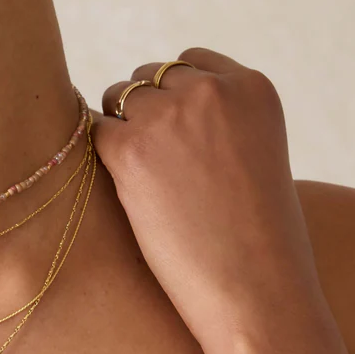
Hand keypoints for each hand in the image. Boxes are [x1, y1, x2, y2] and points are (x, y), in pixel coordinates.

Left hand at [91, 47, 328, 353]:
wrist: (257, 290)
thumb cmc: (260, 244)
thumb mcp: (258, 160)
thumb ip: (221, 125)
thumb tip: (159, 116)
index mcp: (253, 87)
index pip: (191, 63)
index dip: (174, 100)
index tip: (177, 140)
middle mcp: (211, 90)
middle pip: (150, 78)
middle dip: (145, 115)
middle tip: (157, 170)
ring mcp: (169, 116)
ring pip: (118, 99)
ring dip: (121, 134)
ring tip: (145, 185)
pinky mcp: (131, 150)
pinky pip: (94, 132)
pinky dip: (100, 157)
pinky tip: (121, 190)